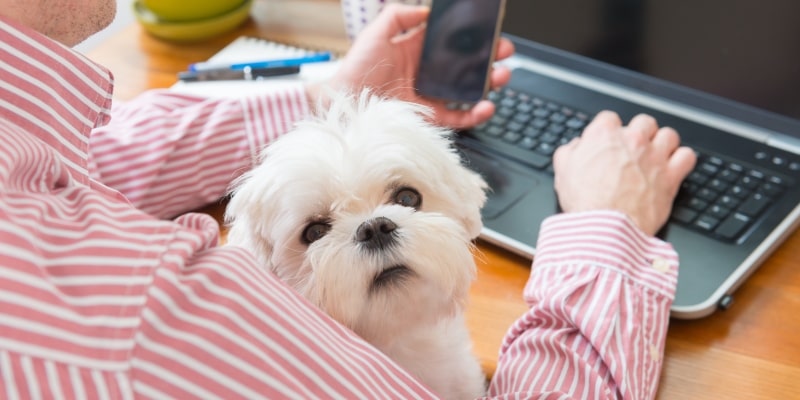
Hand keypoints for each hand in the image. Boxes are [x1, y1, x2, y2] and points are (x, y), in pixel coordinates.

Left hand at [319, 3, 513, 128]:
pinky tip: (486, 106)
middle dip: (489, 58)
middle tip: (504, 52)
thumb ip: (401, 15)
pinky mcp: (427, 118)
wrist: (343, 102)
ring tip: (501, 76)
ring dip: (488, 84)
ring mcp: (428, 97)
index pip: (451, 42)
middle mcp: (426, 74)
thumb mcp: (376, 32)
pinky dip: (474, 114)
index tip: (489, 31)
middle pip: (465, 65)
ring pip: (466, 91)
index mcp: (416, 51)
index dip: (471, 37)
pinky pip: (456, 118)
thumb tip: (427, 10)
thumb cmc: (355, 68)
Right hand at [552, 111, 696, 235]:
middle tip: (634, 149)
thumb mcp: (563, 172)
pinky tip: (673, 167)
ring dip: (663, 143)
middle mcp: (632, 140)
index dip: (608, 131)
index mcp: (603, 136)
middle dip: (639, 133)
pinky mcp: (671, 175)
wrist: (605, 227)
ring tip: (656, 156)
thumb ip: (570, 152)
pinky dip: (682, 160)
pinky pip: (687, 156)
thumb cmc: (585, 203)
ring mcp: (654, 156)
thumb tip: (577, 147)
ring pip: (668, 135)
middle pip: (643, 122)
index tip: (608, 142)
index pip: (609, 118)